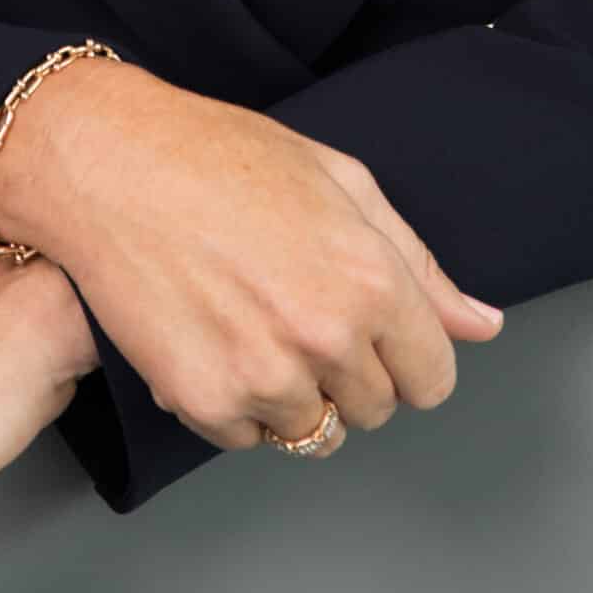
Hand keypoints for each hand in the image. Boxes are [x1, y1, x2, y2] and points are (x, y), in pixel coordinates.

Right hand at [25, 71, 503, 454]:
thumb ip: (418, 263)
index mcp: (372, 280)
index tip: (370, 332)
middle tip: (293, 304)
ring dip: (289, 389)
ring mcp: (264, 375)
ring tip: (249, 317)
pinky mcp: (204, 401)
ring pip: (312, 431)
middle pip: (374, 409)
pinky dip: (232, 400)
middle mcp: (326, 336)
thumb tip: (481, 325)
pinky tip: (210, 333)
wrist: (111, 163)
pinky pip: (246, 436)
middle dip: (345, 369)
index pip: (431, 379)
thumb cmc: (221, 155)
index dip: (403, 355)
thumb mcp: (340, 180)